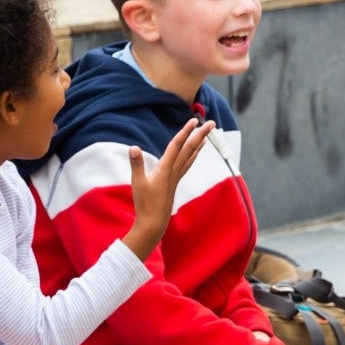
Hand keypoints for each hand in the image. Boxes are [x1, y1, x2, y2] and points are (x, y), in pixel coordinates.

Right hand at [123, 119, 214, 257]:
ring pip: (190, 157)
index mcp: (165, 169)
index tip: (194, 121)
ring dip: (198, 144)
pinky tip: (194, 155)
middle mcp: (174, 171)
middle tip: (211, 123)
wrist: (154, 223)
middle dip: (200, 134)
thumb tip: (133, 147)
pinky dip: (192, 156)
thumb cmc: (145, 204)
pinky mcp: (174, 183)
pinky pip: (186, 165)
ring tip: (206, 135)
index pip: (177, 145)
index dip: (185, 132)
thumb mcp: (137, 183)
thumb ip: (136, 164)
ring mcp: (175, 177)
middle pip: (189, 149)